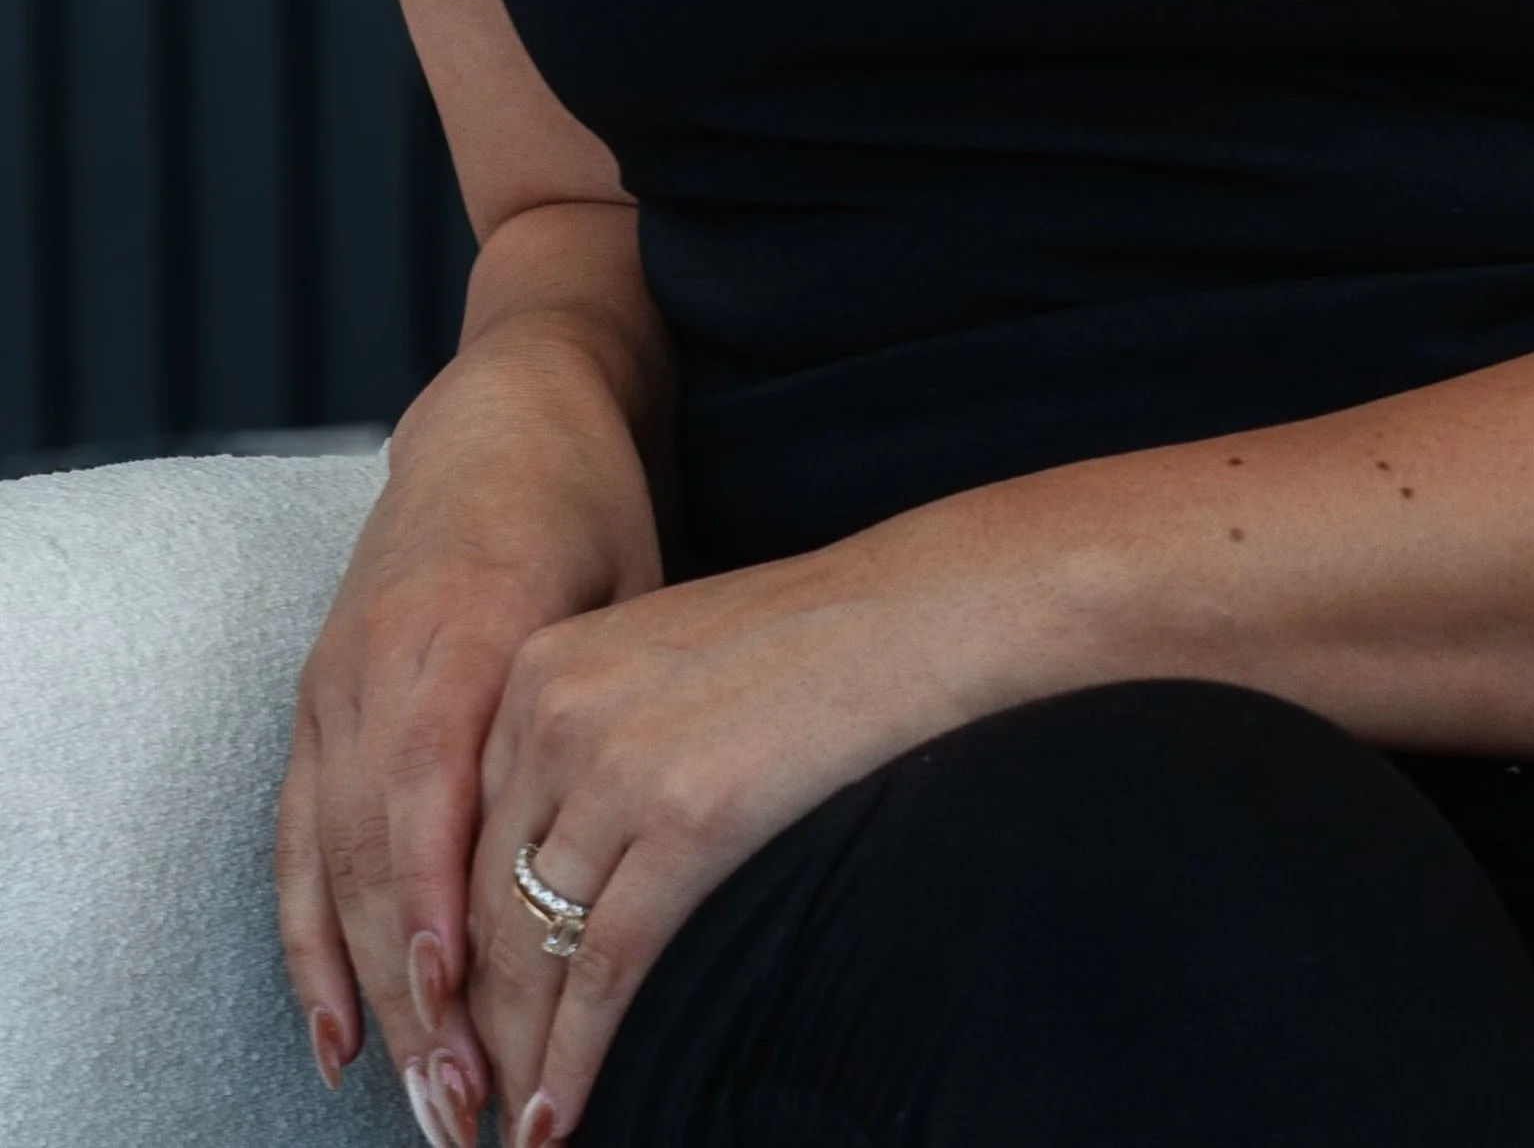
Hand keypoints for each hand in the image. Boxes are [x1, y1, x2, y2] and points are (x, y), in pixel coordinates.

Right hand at [276, 339, 662, 1147]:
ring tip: (413, 1101)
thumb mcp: (625, 583)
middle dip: (414, 989)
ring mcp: (335, 680)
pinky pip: (292, 841)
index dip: (439, 899)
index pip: (432, 784)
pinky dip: (309, 943)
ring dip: (366, 993)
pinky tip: (338, 1036)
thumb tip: (638, 853)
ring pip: (328, 863)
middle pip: (376, 849)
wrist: (506, 406)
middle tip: (459, 1105)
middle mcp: (381, 658)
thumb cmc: (590, 501)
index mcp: (463, 621)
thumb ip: (606, 705)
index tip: (462, 1003)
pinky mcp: (314, 699)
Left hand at [459, 528, 1026, 1141]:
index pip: (458, 841)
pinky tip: (558, 1114)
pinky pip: (605, 968)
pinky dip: (574, 1057)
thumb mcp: (653, 660)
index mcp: (536, 668)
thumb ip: (583, 736)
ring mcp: (617, 765)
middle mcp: (553, 712)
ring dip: (515, 1056)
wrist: (909, 611)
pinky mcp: (688, 819)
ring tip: (509, 1129)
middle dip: (471, 1020)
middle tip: (466, 1099)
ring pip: (530, 948)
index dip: (449, 950)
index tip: (450, 1021)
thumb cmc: (800, 639)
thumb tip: (546, 864)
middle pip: (479, 903)